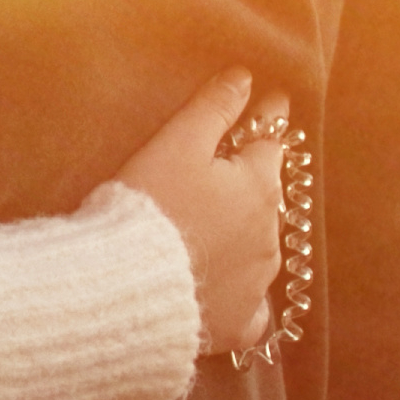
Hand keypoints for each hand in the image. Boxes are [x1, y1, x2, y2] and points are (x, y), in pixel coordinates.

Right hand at [109, 72, 278, 360]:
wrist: (128, 283)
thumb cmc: (149, 205)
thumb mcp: (175, 145)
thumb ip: (212, 109)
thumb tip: (245, 77)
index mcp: (258, 186)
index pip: (271, 143)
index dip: (267, 120)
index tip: (271, 104)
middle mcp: (270, 234)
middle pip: (266, 200)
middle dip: (253, 185)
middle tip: (229, 176)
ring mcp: (259, 282)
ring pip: (259, 251)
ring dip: (244, 238)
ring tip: (213, 235)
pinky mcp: (241, 322)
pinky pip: (250, 309)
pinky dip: (240, 297)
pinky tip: (224, 294)